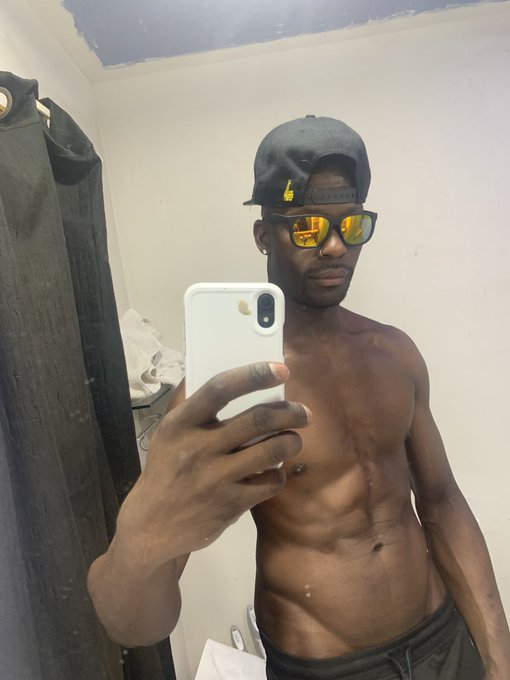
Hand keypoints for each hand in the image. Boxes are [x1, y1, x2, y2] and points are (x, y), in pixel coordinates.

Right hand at [116, 362, 309, 566]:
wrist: (152, 525)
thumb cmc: (167, 470)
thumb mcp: (169, 433)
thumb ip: (194, 406)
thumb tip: (226, 371)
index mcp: (181, 423)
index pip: (220, 388)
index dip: (254, 375)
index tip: (281, 370)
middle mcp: (198, 447)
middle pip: (258, 419)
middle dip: (290, 412)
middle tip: (304, 413)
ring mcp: (215, 478)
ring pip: (272, 450)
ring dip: (292, 441)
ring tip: (295, 439)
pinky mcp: (230, 504)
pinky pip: (270, 482)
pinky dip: (279, 474)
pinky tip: (274, 470)